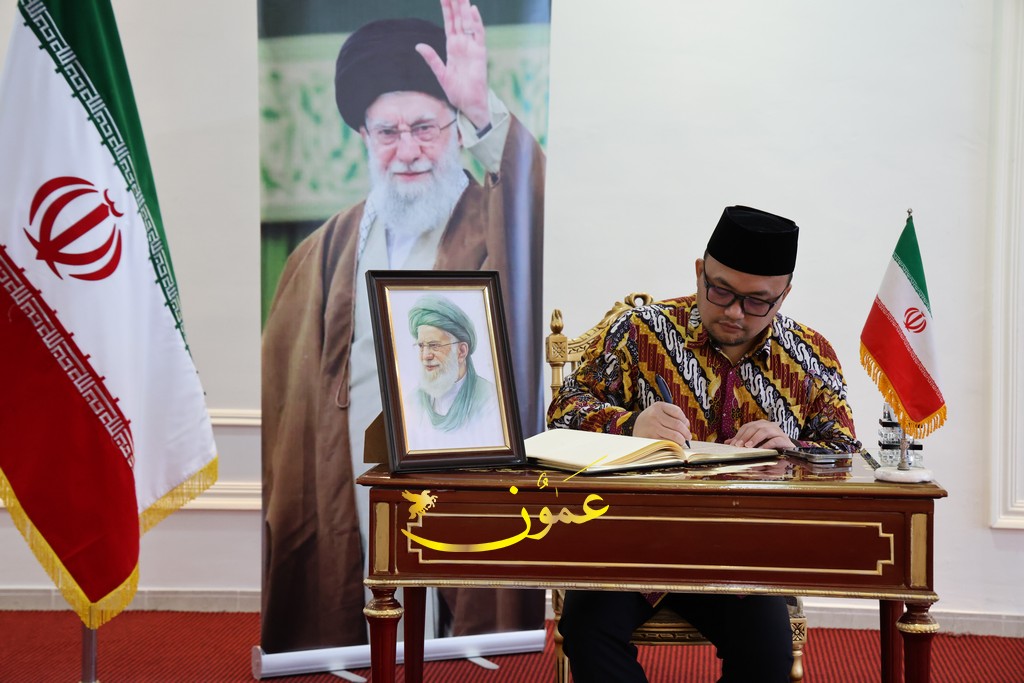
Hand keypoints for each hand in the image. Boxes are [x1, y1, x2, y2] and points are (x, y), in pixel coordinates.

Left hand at [415, 0, 490, 129]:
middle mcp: (463, 44)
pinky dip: (475, 22)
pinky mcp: (480, 54)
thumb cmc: (458, 92)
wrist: (470, 105)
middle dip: (455, 3)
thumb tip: (419, 45)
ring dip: (464, 8)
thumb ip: (432, 59)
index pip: (449, 23)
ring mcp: (472, 47)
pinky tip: (472, 10)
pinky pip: (478, 34)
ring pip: (468, 23)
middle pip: (458, 19)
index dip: (446, 9)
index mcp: (453, 47)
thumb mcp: (441, 74)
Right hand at [633, 403, 691, 446]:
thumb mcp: (659, 411)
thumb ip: (672, 415)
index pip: (677, 412)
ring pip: (674, 435)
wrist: (635, 427)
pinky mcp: (651, 438)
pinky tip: (675, 444)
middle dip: (686, 432)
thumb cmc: (651, 419)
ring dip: (681, 440)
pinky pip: (668, 442)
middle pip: (677, 424)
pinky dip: (674, 444)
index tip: (686, 425)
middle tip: (688, 437)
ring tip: (682, 441)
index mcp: (658, 406)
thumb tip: (687, 424)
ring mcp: (653, 427)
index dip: (685, 419)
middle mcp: (655, 415)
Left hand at [725, 420, 794, 449]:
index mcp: (760, 424)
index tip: (732, 444)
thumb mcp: (755, 442)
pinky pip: (774, 440)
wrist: (787, 448)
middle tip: (738, 445)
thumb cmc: (769, 444)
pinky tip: (761, 450)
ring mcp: (776, 430)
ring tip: (748, 446)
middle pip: (754, 427)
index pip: (747, 427)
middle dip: (745, 437)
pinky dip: (767, 444)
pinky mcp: (783, 438)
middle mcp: (768, 425)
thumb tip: (727, 442)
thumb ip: (743, 441)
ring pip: (764, 431)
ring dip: (755, 439)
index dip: (739, 435)